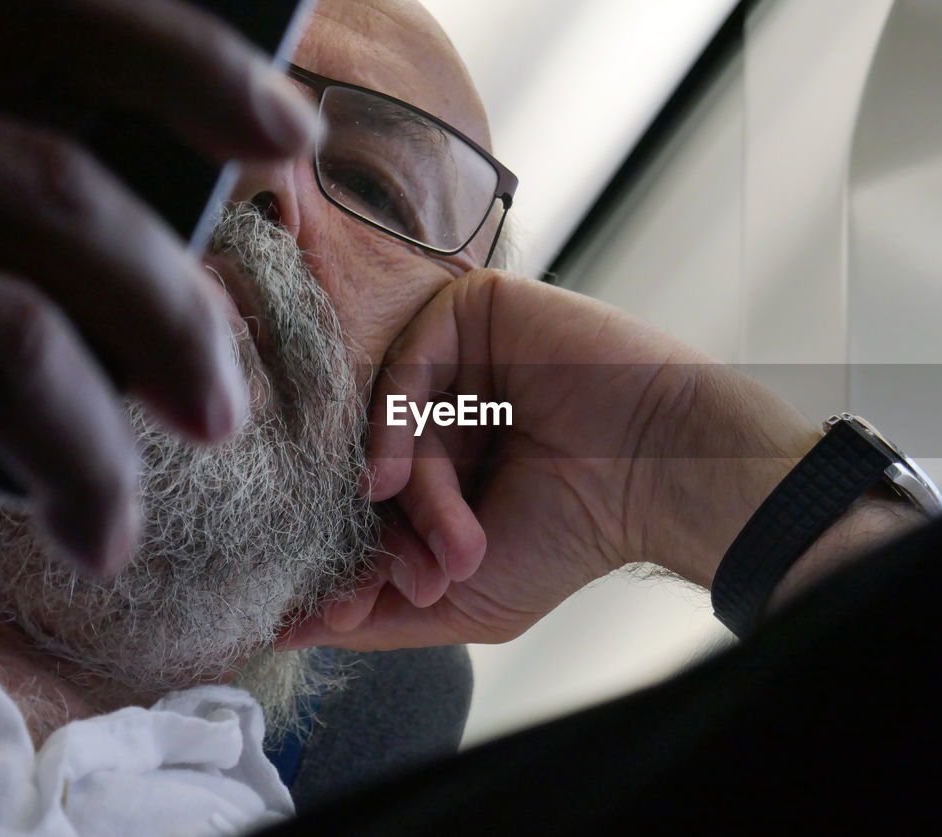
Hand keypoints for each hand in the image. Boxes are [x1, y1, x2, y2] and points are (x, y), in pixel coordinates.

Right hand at [0, 0, 317, 585]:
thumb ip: (2, 183)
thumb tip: (185, 232)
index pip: (42, 6)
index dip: (187, 59)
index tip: (293, 129)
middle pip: (53, 190)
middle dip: (172, 315)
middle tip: (220, 416)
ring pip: (12, 336)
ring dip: (92, 461)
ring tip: (109, 535)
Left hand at [280, 269, 829, 649]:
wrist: (656, 472)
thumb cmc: (575, 536)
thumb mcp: (462, 598)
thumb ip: (372, 611)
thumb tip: (285, 629)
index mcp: (445, 465)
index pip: (360, 497)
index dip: (348, 549)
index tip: (341, 600)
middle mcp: (444, 408)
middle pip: (363, 454)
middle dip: (383, 530)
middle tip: (425, 575)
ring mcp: (456, 358)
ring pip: (383, 414)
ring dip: (407, 490)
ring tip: (456, 538)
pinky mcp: (471, 312)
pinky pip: (405, 361)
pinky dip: (393, 425)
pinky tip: (402, 477)